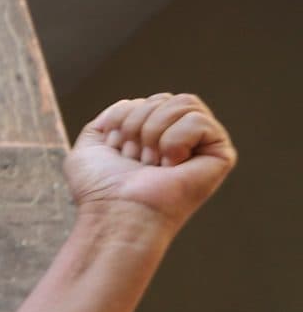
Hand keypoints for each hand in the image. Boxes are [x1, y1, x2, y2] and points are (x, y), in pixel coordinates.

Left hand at [69, 93, 236, 231]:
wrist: (116, 213)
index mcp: (154, 138)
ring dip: (154, 132)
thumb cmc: (100, 188)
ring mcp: (202, 147)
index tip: (118, 151)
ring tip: (151, 163)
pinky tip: (171, 165)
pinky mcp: (221, 156)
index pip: (145, 100)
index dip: (123, 120)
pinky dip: (175, 140)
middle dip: (138, 125)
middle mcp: (180, 141)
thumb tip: (133, 103)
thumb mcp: (91, 146)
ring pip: (183, 103)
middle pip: (164, 98)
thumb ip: (109, 120)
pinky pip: (199, 120)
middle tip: (136, 159)